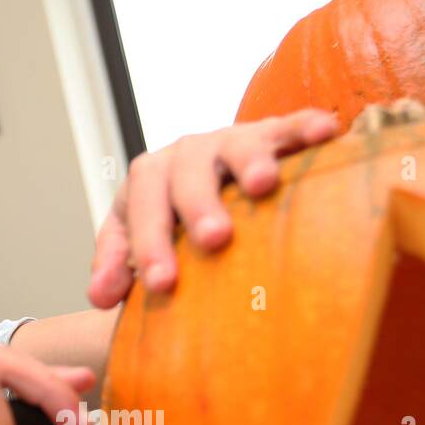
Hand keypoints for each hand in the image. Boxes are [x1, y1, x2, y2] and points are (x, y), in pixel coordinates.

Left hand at [86, 108, 339, 308]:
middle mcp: (187, 155)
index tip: (161, 283)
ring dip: (249, 161)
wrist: (209, 189)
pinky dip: (304, 128)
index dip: (148, 243)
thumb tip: (99, 296)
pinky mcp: (272, 136)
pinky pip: (288, 127)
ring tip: (264, 184)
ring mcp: (230, 142)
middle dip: (198, 205)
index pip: (140, 207)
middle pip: (185, 172)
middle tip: (214, 239)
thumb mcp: (138, 245)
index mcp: (149, 182)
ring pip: (237, 144)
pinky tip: (325, 134)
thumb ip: (117, 267)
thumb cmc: (174, 230)